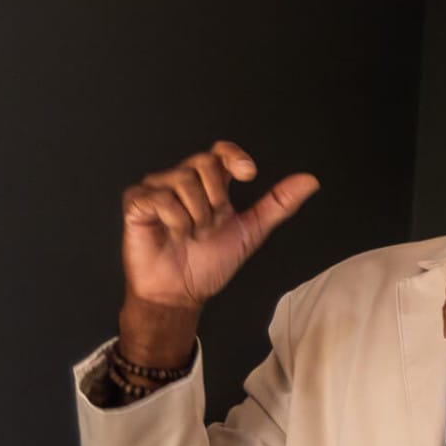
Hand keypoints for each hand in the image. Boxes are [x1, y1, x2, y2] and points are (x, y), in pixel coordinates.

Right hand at [119, 140, 317, 317]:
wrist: (181, 293)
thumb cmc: (209, 262)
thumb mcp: (252, 231)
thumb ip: (278, 204)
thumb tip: (309, 181)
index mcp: (209, 185)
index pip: (220, 153)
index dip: (233, 156)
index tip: (248, 174)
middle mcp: (182, 182)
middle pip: (203, 163)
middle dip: (216, 200)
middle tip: (210, 226)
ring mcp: (157, 190)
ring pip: (184, 181)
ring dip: (197, 216)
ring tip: (192, 235)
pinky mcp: (136, 203)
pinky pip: (161, 198)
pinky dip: (176, 222)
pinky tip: (174, 235)